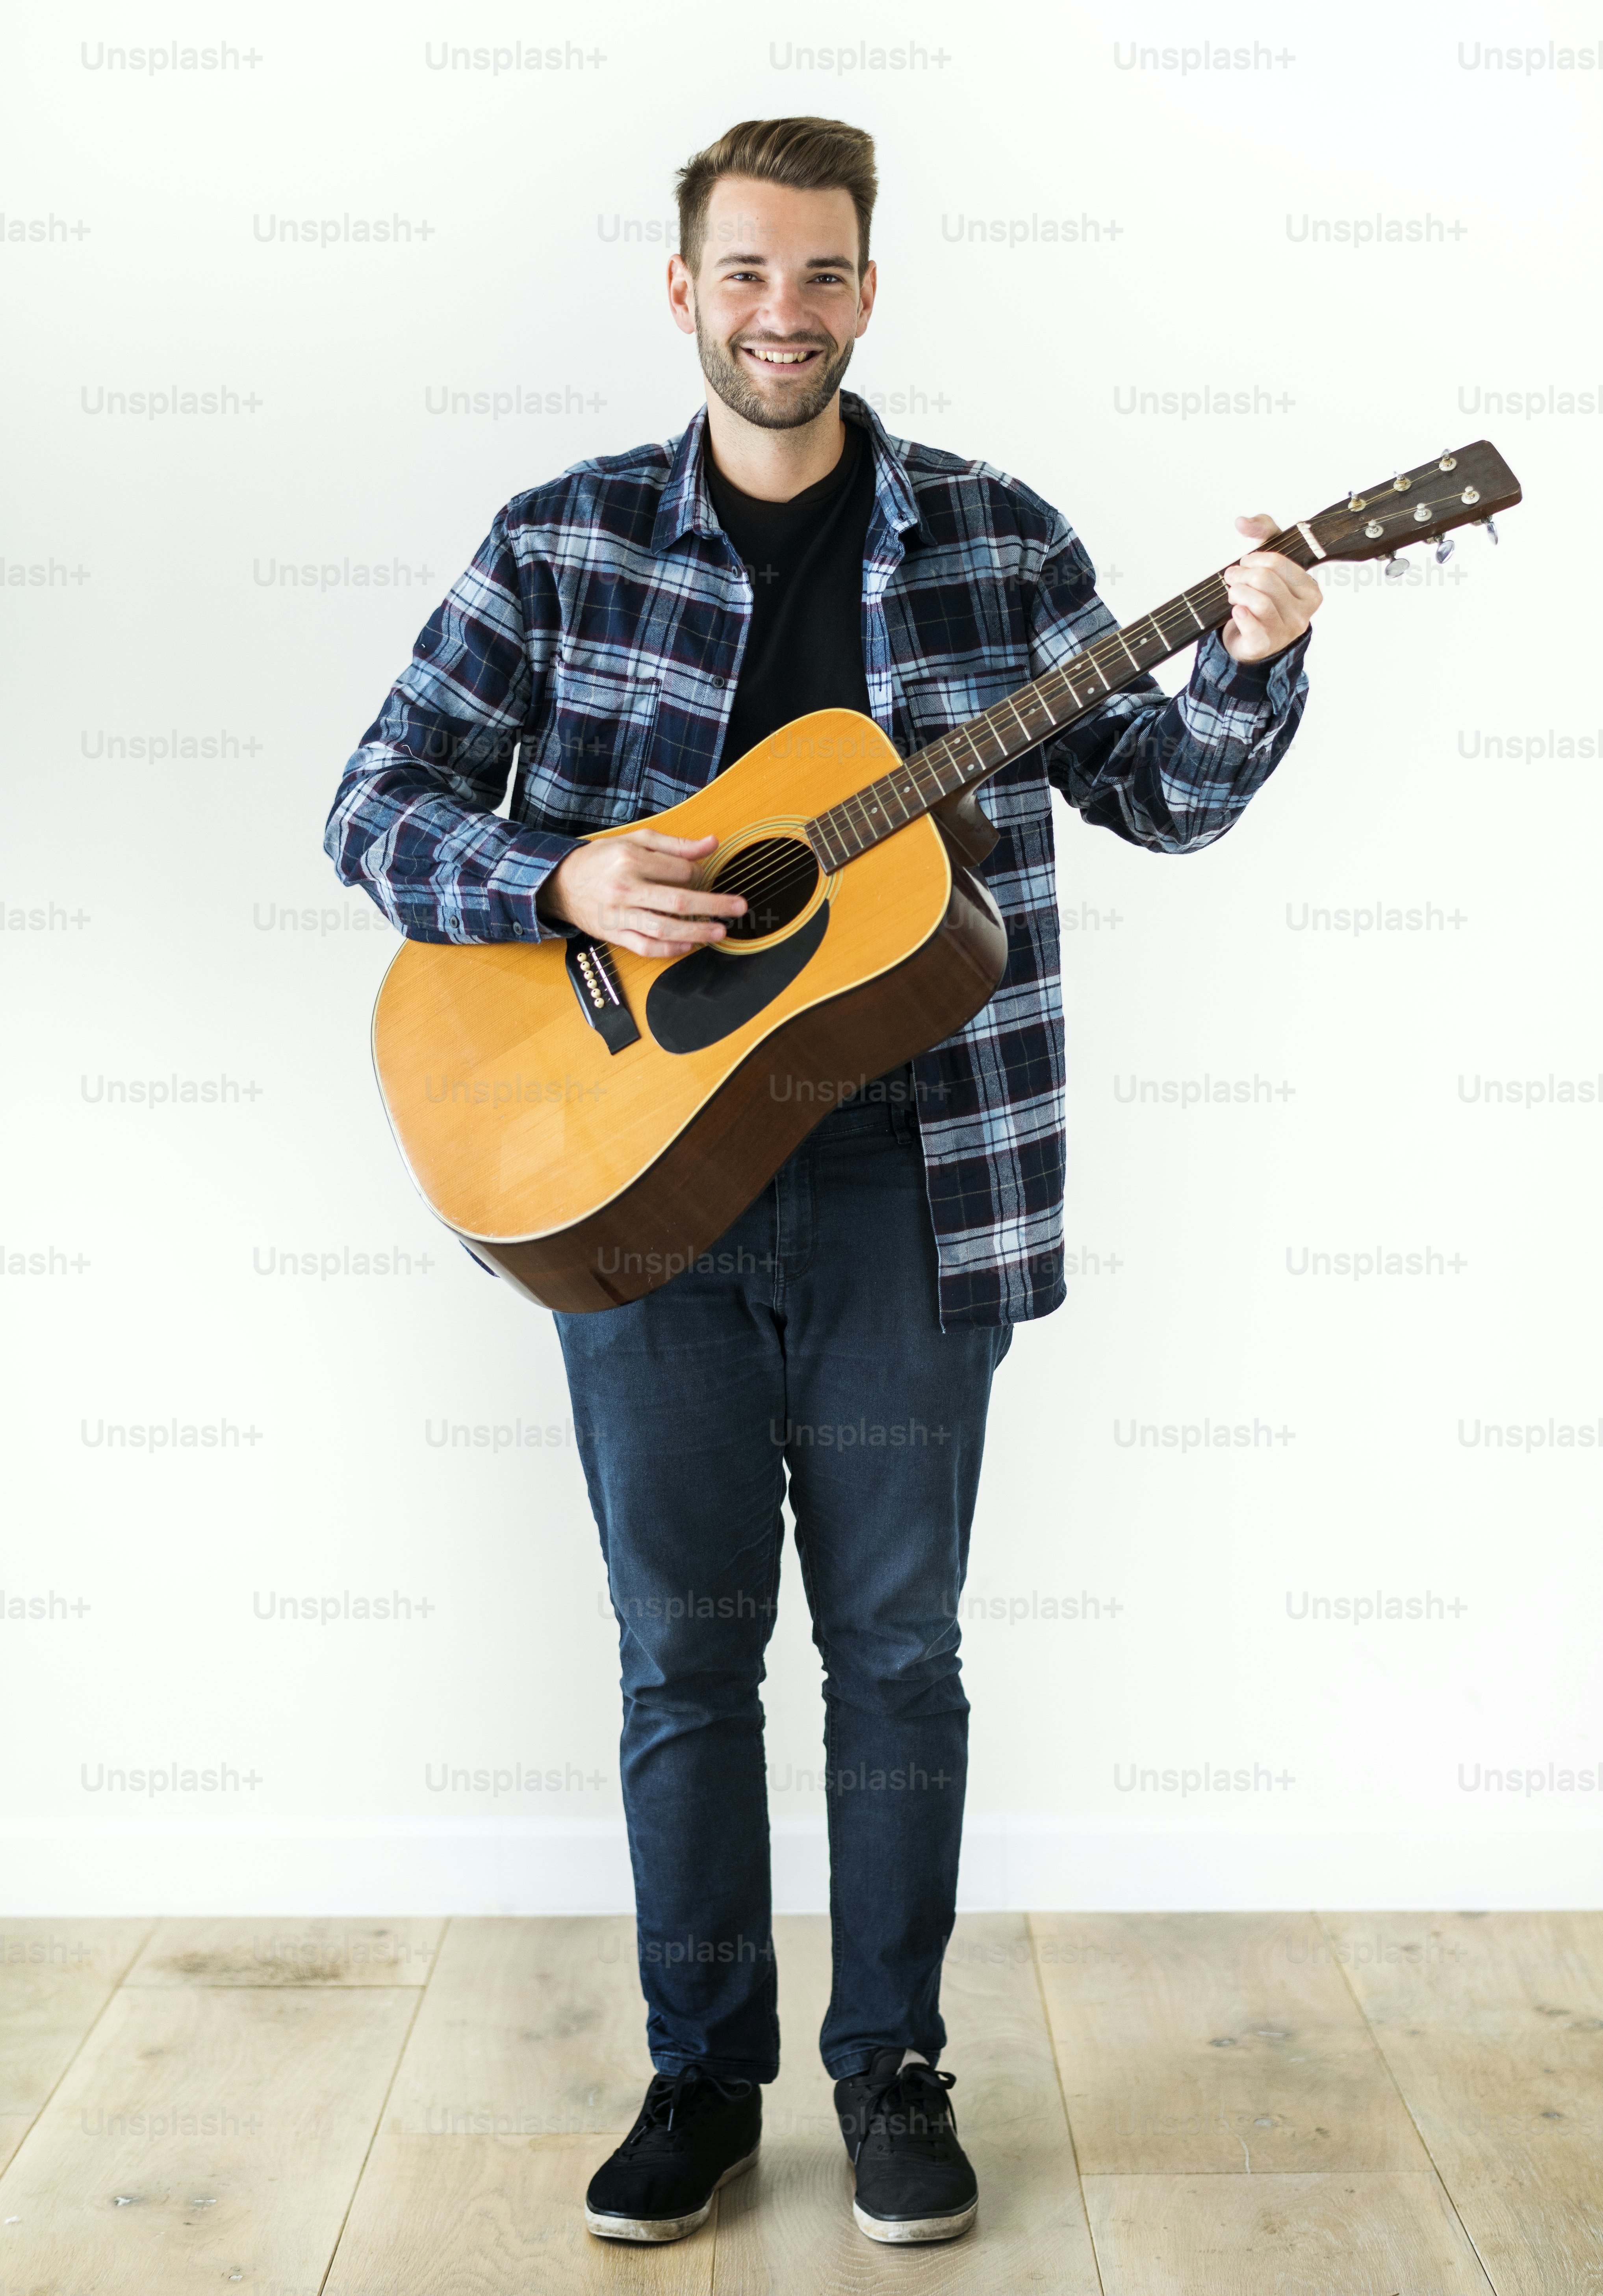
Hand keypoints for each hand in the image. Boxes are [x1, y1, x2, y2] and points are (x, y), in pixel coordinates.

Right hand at [536, 829, 745, 959]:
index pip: (679, 871)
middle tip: (738, 908)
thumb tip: (712, 843)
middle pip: (678, 901)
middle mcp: (625, 888)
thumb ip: (676, 844)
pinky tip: (688, 947)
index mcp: (631, 859)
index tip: (705, 877)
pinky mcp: (614, 934)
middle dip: (713, 906)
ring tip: (719, 932)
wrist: (561, 882)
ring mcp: (619, 914)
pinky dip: (669, 950)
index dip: (700, 875)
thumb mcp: (636, 840)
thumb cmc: (602, 859)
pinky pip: (646, 947)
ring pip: (664, 929)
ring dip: (696, 932)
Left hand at [1220, 513, 1322, 662]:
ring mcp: (1286, 631)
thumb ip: (1262, 530)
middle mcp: (1303, 612)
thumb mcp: (1269, 559)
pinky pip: (1253, 626)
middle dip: (1242, 575)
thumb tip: (1241, 521)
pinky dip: (1240, 614)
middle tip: (1231, 577)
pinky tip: (1236, 609)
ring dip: (1238, 592)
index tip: (1244, 563)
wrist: (1253, 639)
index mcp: (1310, 590)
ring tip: (1231, 592)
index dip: (1254, 559)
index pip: (1278, 564)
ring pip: (1260, 602)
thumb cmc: (1266, 597)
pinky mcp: (1266, 645)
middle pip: (1266, 580)